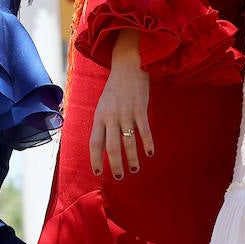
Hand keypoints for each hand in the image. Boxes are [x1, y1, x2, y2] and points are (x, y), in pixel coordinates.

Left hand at [90, 30, 151, 178]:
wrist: (128, 66)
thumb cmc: (115, 90)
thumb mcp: (103, 106)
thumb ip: (103, 125)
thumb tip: (103, 149)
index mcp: (99, 116)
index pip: (94, 142)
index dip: (95, 159)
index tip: (98, 172)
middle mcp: (110, 116)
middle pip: (111, 146)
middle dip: (115, 165)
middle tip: (119, 177)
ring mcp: (125, 112)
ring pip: (128, 142)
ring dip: (132, 158)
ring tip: (135, 169)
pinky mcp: (140, 108)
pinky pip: (144, 130)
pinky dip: (147, 143)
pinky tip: (150, 153)